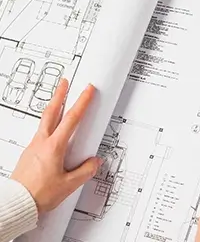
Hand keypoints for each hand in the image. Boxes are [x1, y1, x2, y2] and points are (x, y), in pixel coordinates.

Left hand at [11, 78, 101, 212]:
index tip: (87, 90)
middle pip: (51, 112)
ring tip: (58, 102)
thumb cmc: (38, 194)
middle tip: (64, 83)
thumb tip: (93, 162)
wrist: (17, 203)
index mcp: (54, 147)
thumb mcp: (69, 184)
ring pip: (44, 121)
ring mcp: (33, 147)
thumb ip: (85, 171)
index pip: (72, 119)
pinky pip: (40, 134)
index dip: (81, 102)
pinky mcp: (29, 154)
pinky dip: (48, 126)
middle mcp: (41, 143)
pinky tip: (52, 132)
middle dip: (59, 95)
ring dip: (52, 108)